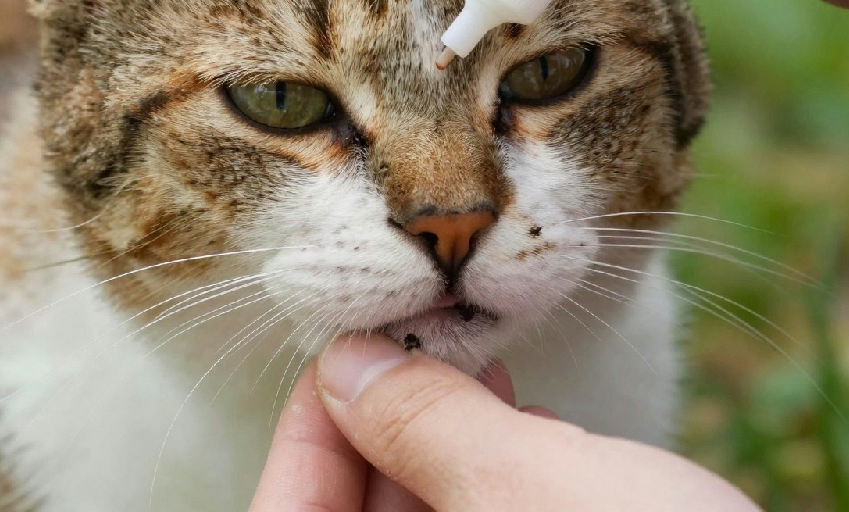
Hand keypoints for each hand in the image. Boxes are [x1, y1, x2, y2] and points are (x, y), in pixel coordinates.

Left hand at [250, 334, 758, 510]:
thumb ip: (420, 426)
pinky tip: (543, 439)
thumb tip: (349, 363)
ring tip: (492, 386)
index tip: (345, 359)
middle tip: (422, 358)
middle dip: (385, 436)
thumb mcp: (525, 489)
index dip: (306, 437)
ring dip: (447, 455)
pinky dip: (501, 490)